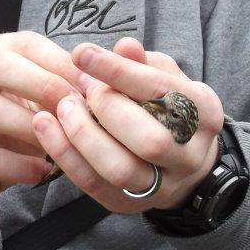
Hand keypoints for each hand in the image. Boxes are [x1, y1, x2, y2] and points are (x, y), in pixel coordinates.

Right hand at [0, 31, 79, 237]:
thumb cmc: (5, 136)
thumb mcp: (30, 104)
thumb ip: (56, 86)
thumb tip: (101, 78)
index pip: (22, 43)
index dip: (60, 60)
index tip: (93, 83)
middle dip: (44, 84)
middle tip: (78, 108)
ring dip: (33, 126)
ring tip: (62, 142)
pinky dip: (20, 165)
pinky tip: (42, 172)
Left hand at [30, 37, 223, 213]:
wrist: (183, 162)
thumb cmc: (167, 107)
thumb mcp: (164, 77)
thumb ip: (143, 63)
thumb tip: (124, 46)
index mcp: (203, 113)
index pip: (162, 91)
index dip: (119, 71)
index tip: (82, 53)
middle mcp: (189, 155)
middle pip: (150, 141)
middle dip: (107, 109)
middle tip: (82, 88)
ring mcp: (161, 186)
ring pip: (120, 169)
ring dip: (83, 136)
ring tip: (61, 107)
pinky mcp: (127, 203)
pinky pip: (94, 184)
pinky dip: (66, 155)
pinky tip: (46, 127)